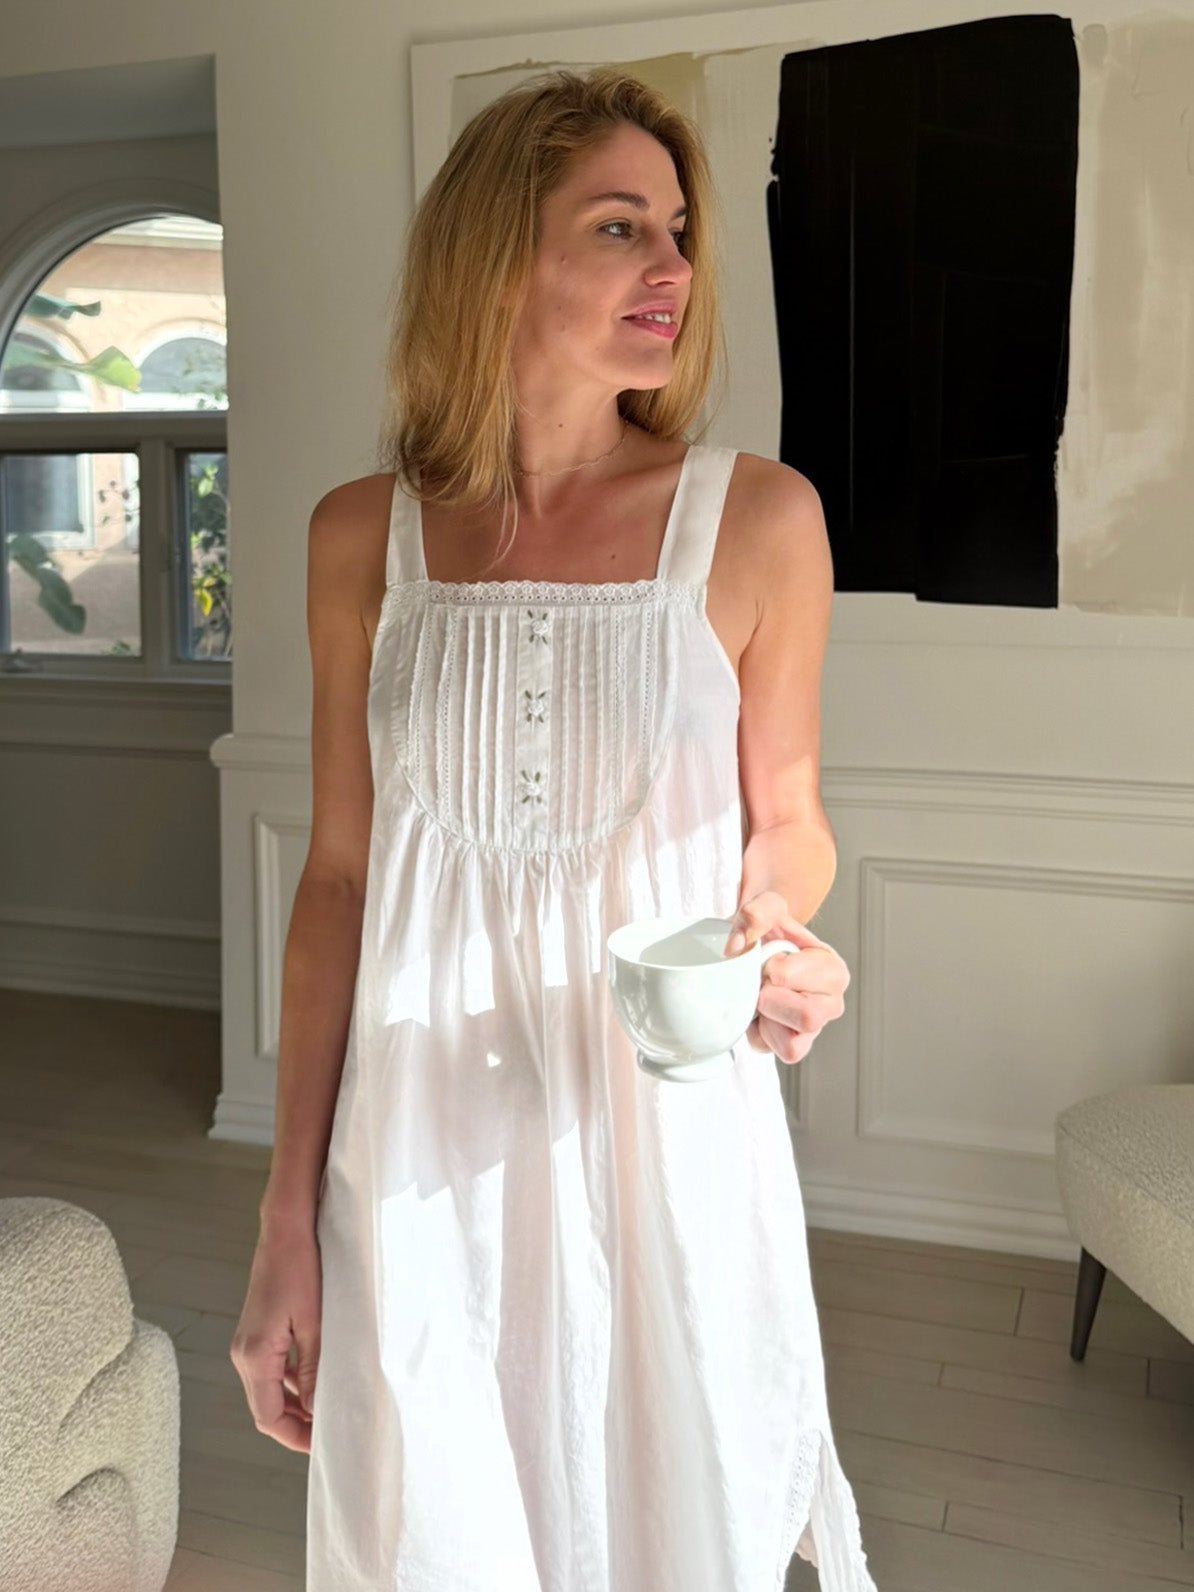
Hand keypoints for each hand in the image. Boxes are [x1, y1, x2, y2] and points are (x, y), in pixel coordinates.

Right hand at [230, 1223, 321, 1454]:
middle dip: (297, 1424)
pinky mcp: (257, 1332)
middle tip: (331, 1433)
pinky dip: (293, 1382)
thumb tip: (320, 1411)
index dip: (295, 1437)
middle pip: (266, 1408)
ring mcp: (248, 1343)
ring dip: (296, 1404)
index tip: (322, 1446)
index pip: (268, 1417)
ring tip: (330, 1409)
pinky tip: (319, 1379)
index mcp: (254, 1357)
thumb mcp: (315, 1324)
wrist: (286, 1231)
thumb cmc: (301, 1269)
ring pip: (270, 1390)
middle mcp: (244, 1354)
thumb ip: (315, 1371)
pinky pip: (272, 1370)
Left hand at [722, 890, 849, 1064]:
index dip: (776, 970)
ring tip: (762, 997)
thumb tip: (736, 947)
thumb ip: (757, 913)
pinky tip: (759, 1014)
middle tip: (764, 983)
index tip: (771, 959)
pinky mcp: (791, 1048)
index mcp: (833, 970)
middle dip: (773, 999)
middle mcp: (831, 1004)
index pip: (800, 981)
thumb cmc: (767, 932)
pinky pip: (770, 1050)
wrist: (753, 948)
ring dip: (767, 1018)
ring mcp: (813, 1030)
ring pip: (792, 1044)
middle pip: (808, 1017)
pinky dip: (758, 1034)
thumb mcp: (765, 908)